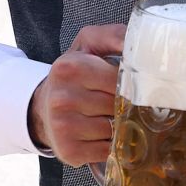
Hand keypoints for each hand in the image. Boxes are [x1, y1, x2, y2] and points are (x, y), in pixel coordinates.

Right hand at [28, 23, 123, 165]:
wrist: (44, 106)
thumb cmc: (75, 73)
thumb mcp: (89, 43)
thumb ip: (115, 35)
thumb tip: (141, 40)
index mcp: (69, 68)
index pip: (119, 79)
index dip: (131, 82)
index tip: (134, 83)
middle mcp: (62, 98)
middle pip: (118, 104)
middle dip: (125, 103)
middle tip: (120, 99)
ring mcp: (63, 127)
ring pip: (115, 128)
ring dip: (119, 125)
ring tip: (107, 115)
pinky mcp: (69, 151)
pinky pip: (108, 150)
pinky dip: (111, 144)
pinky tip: (102, 134)